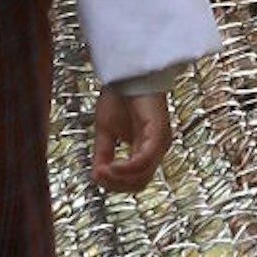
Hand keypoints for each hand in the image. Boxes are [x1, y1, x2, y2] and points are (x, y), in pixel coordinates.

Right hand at [87, 74, 173, 197]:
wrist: (127, 72)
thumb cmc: (121, 95)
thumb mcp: (106, 130)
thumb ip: (103, 153)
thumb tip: (96, 177)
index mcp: (146, 149)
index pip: (135, 180)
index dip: (115, 184)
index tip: (96, 177)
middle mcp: (156, 149)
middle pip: (139, 183)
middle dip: (116, 184)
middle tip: (98, 176)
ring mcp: (160, 143)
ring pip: (143, 176)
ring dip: (119, 178)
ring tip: (101, 171)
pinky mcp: (159, 134)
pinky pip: (144, 160)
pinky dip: (127, 167)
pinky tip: (111, 165)